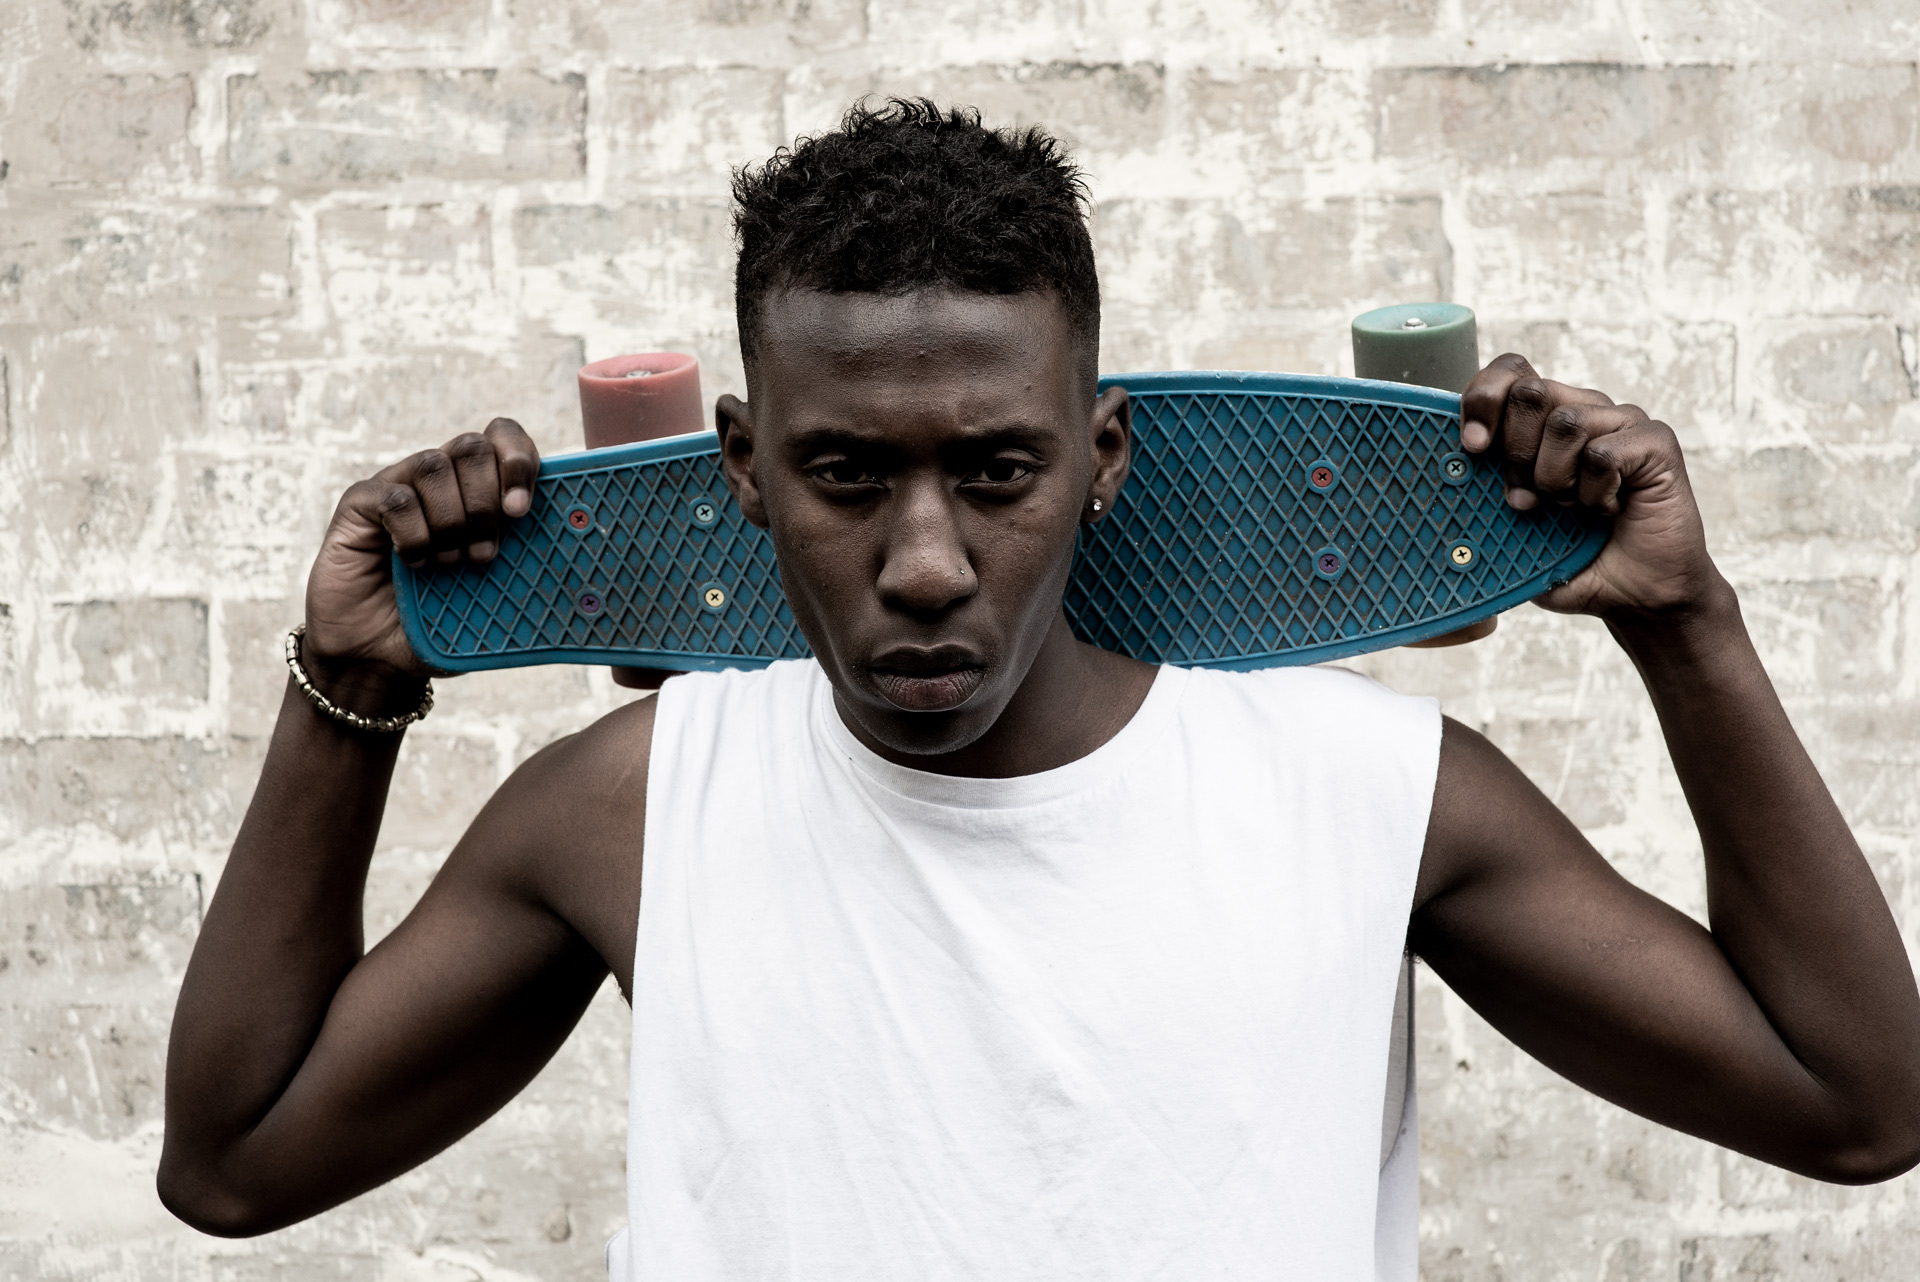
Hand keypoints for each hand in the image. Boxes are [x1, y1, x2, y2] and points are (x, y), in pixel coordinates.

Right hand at [302, 418, 539, 693]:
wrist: (379, 655)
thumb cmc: (442, 623)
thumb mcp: (494, 600)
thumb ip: (527, 574)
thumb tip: (577, 571)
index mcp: (477, 488)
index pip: (503, 438)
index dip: (518, 460)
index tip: (521, 510)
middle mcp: (439, 478)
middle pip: (471, 447)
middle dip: (485, 501)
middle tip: (486, 554)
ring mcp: (398, 485)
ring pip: (433, 466)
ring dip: (452, 520)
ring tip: (452, 564)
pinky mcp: (360, 503)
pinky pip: (395, 498)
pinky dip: (413, 535)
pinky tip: (415, 564)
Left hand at [1460, 354, 1722, 621]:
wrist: (1634, 593)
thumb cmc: (1572, 557)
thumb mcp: (1512, 530)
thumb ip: (1482, 497)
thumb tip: (1445, 476)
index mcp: (1545, 419)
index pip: (1511, 372)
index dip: (1484, 399)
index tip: (1473, 447)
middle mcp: (1584, 409)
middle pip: (1530, 392)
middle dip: (1516, 453)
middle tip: (1528, 499)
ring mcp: (1622, 421)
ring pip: (1566, 423)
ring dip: (1556, 479)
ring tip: (1572, 507)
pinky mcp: (1655, 441)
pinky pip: (1604, 453)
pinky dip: (1595, 493)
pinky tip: (1608, 510)